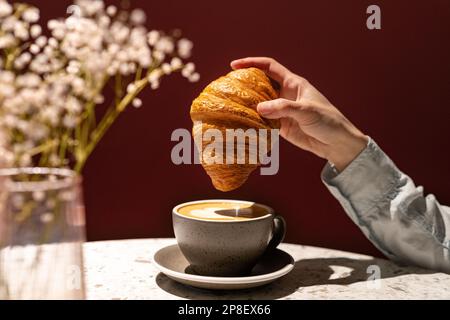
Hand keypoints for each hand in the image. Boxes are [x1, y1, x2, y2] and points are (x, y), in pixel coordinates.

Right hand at [231, 57, 367, 171]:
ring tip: (230, 107)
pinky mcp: (280, 127)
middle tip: (228, 88)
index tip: (234, 65)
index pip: (269, 67)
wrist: (337, 144)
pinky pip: (262, 122)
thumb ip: (283, 108)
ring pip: (259, 104)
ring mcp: (281, 111)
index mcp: (293, 84)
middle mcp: (285, 95)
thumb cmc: (328, 121)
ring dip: (247, 105)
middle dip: (245, 84)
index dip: (252, 63)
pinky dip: (253, 122)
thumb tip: (259, 108)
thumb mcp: (307, 111)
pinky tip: (242, 124)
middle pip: (260, 85)